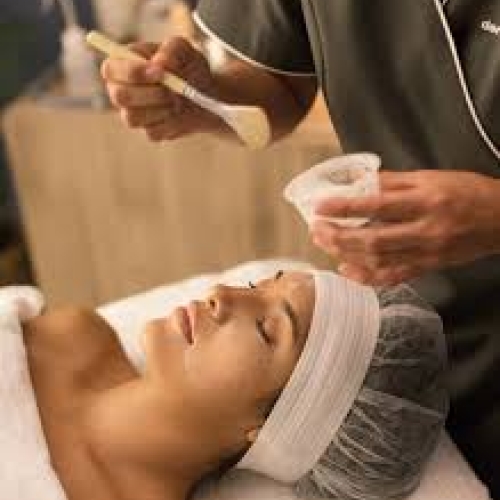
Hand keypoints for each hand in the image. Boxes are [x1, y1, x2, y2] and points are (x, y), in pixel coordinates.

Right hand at [101, 37, 220, 140]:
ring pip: (133, 117)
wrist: (206, 94)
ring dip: (161, 108)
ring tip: (178, 99)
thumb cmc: (188, 66)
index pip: (110, 69)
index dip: (132, 72)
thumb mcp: (184, 49)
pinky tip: (179, 113)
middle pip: (120, 96)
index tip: (159, 72)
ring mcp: (133, 113)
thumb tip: (159, 62)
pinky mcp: (150, 131)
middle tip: (173, 90)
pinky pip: (153, 132)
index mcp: (122, 64)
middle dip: (150, 93)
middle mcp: (121, 90)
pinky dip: (170, 123)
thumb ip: (171, 49)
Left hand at [310, 170, 499, 285]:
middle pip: (373, 239)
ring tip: (325, 244)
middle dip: (339, 236)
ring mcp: (427, 254)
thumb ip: (394, 181)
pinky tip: (347, 271)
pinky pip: (393, 277)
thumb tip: (359, 182)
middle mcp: (426, 230)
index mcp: (427, 201)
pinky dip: (367, 277)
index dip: (346, 207)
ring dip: (347, 254)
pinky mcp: (428, 267)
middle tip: (316, 229)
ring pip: (379, 261)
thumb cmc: (467, 193)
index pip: (378, 205)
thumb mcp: (432, 177)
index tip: (320, 206)